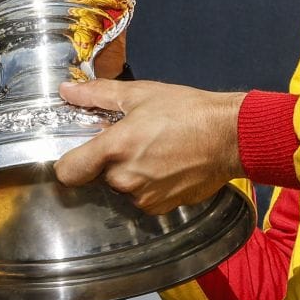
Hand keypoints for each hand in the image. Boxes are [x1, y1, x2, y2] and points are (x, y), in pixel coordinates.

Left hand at [53, 80, 243, 215]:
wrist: (231, 136)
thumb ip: (98, 95)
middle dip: (109, 162)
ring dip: (130, 174)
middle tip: (132, 141)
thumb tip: (68, 92)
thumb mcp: (141, 94)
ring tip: (154, 151)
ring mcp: (144, 197)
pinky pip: (143, 198)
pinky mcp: (162, 207)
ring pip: (121, 188)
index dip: (70, 161)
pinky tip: (167, 165)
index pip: (68, 171)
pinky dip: (149, 185)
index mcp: (115, 148)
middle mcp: (125, 179)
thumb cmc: (189, 111)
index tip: (81, 152)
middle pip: (97, 177)